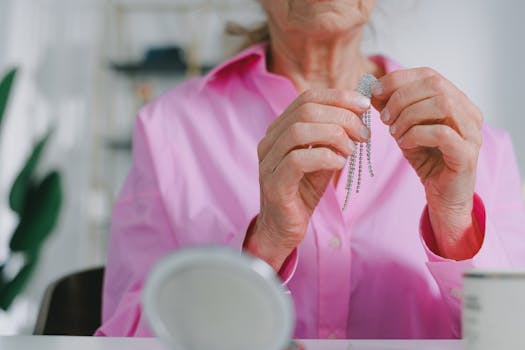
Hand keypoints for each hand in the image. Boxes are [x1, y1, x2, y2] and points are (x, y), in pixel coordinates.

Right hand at [244, 89, 370, 270]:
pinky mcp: (274, 184)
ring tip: (352, 149)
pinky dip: (324, 157)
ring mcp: (268, 162)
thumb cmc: (303, 191)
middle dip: (342, 117)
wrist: (284, 228)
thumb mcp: (322, 158)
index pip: (307, 98)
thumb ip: (334, 137)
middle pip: (305, 110)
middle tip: (364, 133)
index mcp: (279, 130)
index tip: (364, 106)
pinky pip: (297, 160)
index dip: (338, 97)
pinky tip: (339, 163)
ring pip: (299, 131)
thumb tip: (359, 114)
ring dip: (334, 135)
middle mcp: (269, 141)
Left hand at [372, 67, 482, 259]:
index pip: (428, 74)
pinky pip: (442, 133)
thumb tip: (373, 89)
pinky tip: (404, 144)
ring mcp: (472, 132)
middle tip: (384, 118)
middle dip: (401, 98)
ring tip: (394, 133)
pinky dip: (417, 134)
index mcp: (456, 100)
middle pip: (435, 85)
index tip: (375, 93)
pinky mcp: (466, 154)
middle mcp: (469, 112)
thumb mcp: (404, 128)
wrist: (443, 196)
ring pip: (441, 104)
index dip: (398, 79)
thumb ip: (393, 109)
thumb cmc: (427, 159)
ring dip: (408, 116)